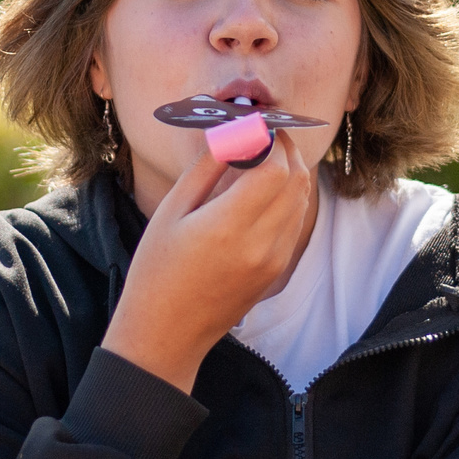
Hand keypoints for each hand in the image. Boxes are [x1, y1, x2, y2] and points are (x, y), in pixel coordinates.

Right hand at [101, 129, 317, 392]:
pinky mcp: (278, 270)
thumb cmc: (156, 270)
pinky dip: (288, 197)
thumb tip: (232, 132)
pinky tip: (262, 190)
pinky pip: (295, 222)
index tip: (251, 126)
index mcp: (229, 226)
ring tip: (262, 156)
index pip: (276, 167)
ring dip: (290, 171)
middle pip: (297, 179)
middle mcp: (261, 243)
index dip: (269, 139)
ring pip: (302, 199)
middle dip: (285, 148)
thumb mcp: (171, 211)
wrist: (167, 332)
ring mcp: (274, 260)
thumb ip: (207, 168)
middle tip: (262, 133)